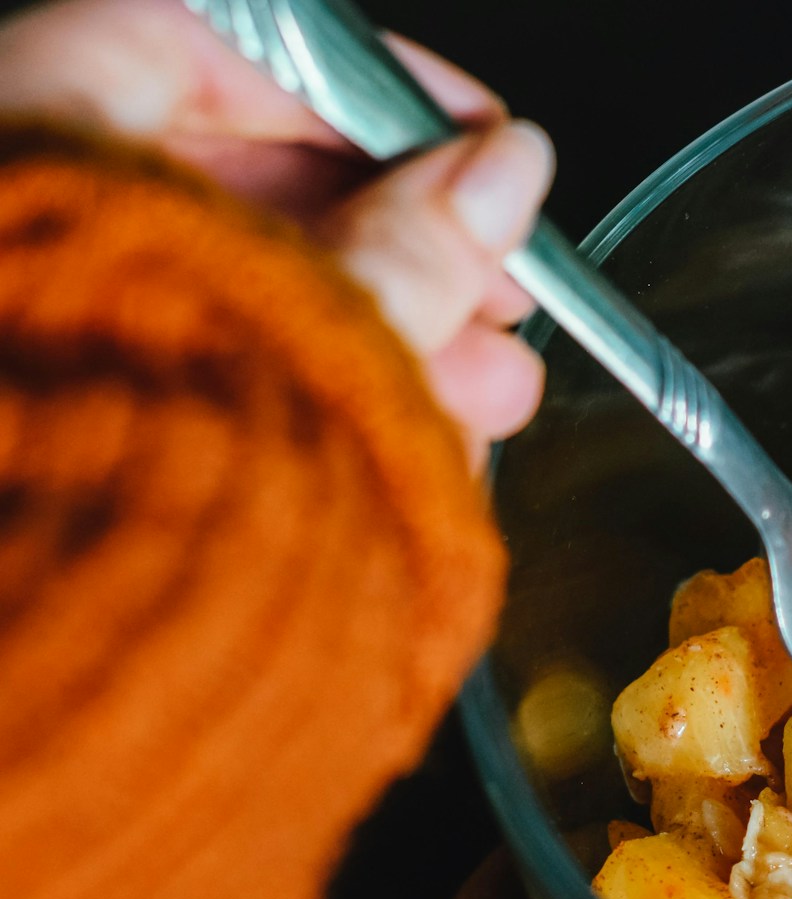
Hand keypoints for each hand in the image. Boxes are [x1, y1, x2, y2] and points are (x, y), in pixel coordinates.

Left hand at [0, 0, 553, 464]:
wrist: (70, 699)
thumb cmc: (150, 504)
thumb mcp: (320, 342)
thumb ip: (419, 246)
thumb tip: (501, 176)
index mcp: (30, 155)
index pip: (192, 37)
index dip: (357, 83)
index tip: (470, 136)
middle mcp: (14, 237)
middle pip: (218, 182)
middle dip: (395, 237)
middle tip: (502, 295)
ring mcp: (41, 347)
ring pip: (220, 304)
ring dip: (372, 339)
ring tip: (491, 402)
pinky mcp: (72, 447)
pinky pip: (199, 391)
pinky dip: (300, 409)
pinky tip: (408, 450)